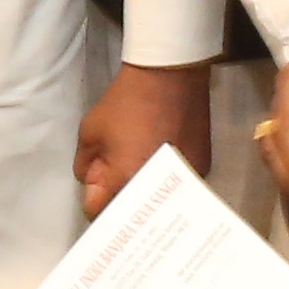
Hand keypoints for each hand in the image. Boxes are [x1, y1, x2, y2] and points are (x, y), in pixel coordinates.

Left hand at [74, 58, 215, 215]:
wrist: (170, 75)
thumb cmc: (125, 103)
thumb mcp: (90, 131)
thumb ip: (86, 165)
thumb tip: (94, 182)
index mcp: (123, 182)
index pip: (99, 213)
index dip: (94, 202)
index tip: (96, 191)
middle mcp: (156, 191)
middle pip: (132, 212)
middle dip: (121, 202)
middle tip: (117, 182)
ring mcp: (182, 181)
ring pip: (159, 200)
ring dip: (147, 192)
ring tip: (143, 172)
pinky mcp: (201, 168)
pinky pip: (178, 185)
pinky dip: (168, 180)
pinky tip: (164, 161)